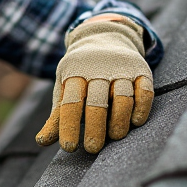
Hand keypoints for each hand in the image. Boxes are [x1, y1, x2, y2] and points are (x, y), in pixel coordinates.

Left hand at [35, 17, 153, 153]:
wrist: (104, 37)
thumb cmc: (80, 72)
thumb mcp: (64, 87)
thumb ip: (57, 115)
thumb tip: (42, 141)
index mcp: (74, 73)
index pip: (70, 103)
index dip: (69, 126)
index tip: (69, 147)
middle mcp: (97, 70)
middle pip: (97, 101)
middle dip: (95, 127)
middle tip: (92, 148)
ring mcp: (121, 69)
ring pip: (122, 96)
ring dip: (119, 119)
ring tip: (115, 136)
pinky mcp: (141, 70)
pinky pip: (145, 90)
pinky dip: (141, 107)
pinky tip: (136, 122)